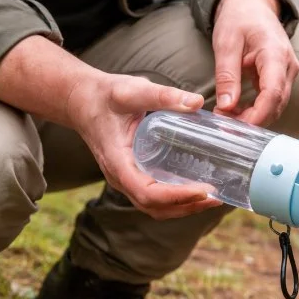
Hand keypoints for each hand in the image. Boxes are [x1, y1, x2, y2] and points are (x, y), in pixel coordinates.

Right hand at [68, 73, 222, 219]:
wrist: (82, 99)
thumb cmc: (105, 95)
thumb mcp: (133, 91)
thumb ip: (163, 95)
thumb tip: (196, 101)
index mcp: (117, 162)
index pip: (147, 193)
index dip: (177, 196)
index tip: (203, 189)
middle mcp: (120, 177)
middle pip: (154, 206)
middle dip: (187, 206)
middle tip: (217, 197)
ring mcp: (126, 179)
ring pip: (155, 206)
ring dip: (184, 207)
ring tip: (212, 198)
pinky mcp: (133, 175)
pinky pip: (155, 197)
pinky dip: (177, 200)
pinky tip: (197, 189)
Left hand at [212, 0, 298, 125]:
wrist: (253, 5)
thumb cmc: (239, 19)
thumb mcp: (226, 43)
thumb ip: (227, 76)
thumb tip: (226, 107)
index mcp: (275, 53)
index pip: (273, 92)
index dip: (257, 115)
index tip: (237, 127)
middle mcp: (288, 66)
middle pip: (276, 104)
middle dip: (252, 119)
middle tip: (223, 123)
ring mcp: (288, 73)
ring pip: (276, 105)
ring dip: (253, 117)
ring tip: (225, 116)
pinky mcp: (282, 78)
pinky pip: (273, 100)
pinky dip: (256, 110)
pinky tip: (235, 110)